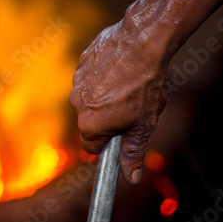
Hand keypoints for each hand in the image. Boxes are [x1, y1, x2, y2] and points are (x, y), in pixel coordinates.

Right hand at [69, 20, 168, 184]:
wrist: (142, 43)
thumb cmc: (144, 84)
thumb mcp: (144, 125)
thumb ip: (133, 152)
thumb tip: (130, 178)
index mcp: (90, 124)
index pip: (92, 146)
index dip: (109, 143)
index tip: (121, 135)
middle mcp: (77, 104)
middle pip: (90, 121)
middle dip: (107, 118)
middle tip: (130, 108)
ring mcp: (77, 81)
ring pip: (89, 98)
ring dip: (104, 96)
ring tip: (128, 86)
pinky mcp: (82, 62)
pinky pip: (90, 77)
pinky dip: (102, 77)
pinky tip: (121, 70)